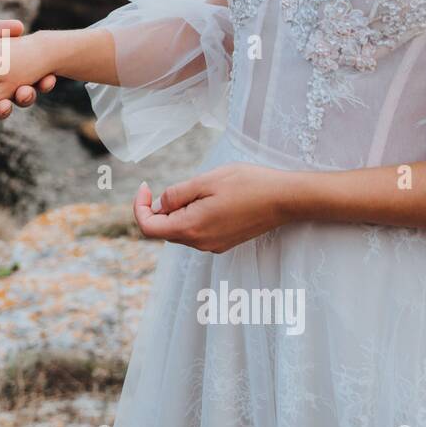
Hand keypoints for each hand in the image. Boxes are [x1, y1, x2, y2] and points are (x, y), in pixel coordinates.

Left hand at [133, 164, 290, 252]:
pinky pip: (197, 231)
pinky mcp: (224, 242)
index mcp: (191, 228)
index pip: (148, 227)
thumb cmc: (248, 184)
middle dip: (161, 207)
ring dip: (179, 211)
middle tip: (180, 184)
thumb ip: (177, 194)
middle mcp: (200, 243)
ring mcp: (213, 245)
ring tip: (202, 189)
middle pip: (164, 230)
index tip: (146, 186)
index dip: (139, 207)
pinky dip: (194, 216)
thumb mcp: (206, 180)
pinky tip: (213, 199)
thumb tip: (160, 204)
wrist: (286, 199)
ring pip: (181, 230)